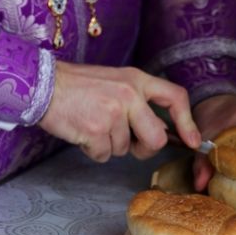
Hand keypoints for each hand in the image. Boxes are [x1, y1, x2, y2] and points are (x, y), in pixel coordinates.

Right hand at [37, 60, 201, 162]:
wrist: (43, 84)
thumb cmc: (77, 85)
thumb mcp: (114, 81)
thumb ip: (137, 101)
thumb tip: (159, 131)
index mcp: (136, 79)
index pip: (175, 96)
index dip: (187, 122)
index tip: (192, 141)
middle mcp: (129, 94)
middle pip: (157, 138)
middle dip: (144, 148)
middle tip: (127, 142)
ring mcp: (113, 113)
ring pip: (125, 149)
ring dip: (109, 145)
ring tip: (91, 123)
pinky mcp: (96, 131)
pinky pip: (103, 155)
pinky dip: (92, 150)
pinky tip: (81, 131)